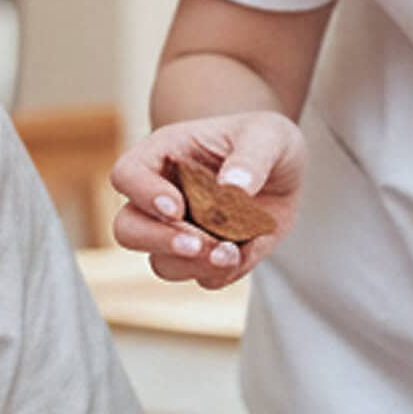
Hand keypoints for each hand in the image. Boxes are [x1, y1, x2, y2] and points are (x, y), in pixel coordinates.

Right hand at [110, 113, 303, 288]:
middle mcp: (162, 196)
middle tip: (198, 244)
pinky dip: (225, 272)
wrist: (285, 173)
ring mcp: (180, 232)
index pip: (128, 174)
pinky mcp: (205, 258)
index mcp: (164, 154)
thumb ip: (252, 158)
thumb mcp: (268, 135)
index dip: (144, 194)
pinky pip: (204, 278)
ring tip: (232, 251)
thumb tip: (233, 187)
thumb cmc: (265, 141)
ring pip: (162, 262)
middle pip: (128, 228)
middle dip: (160, 240)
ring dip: (194, 264)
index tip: (178, 207)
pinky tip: (247, 250)